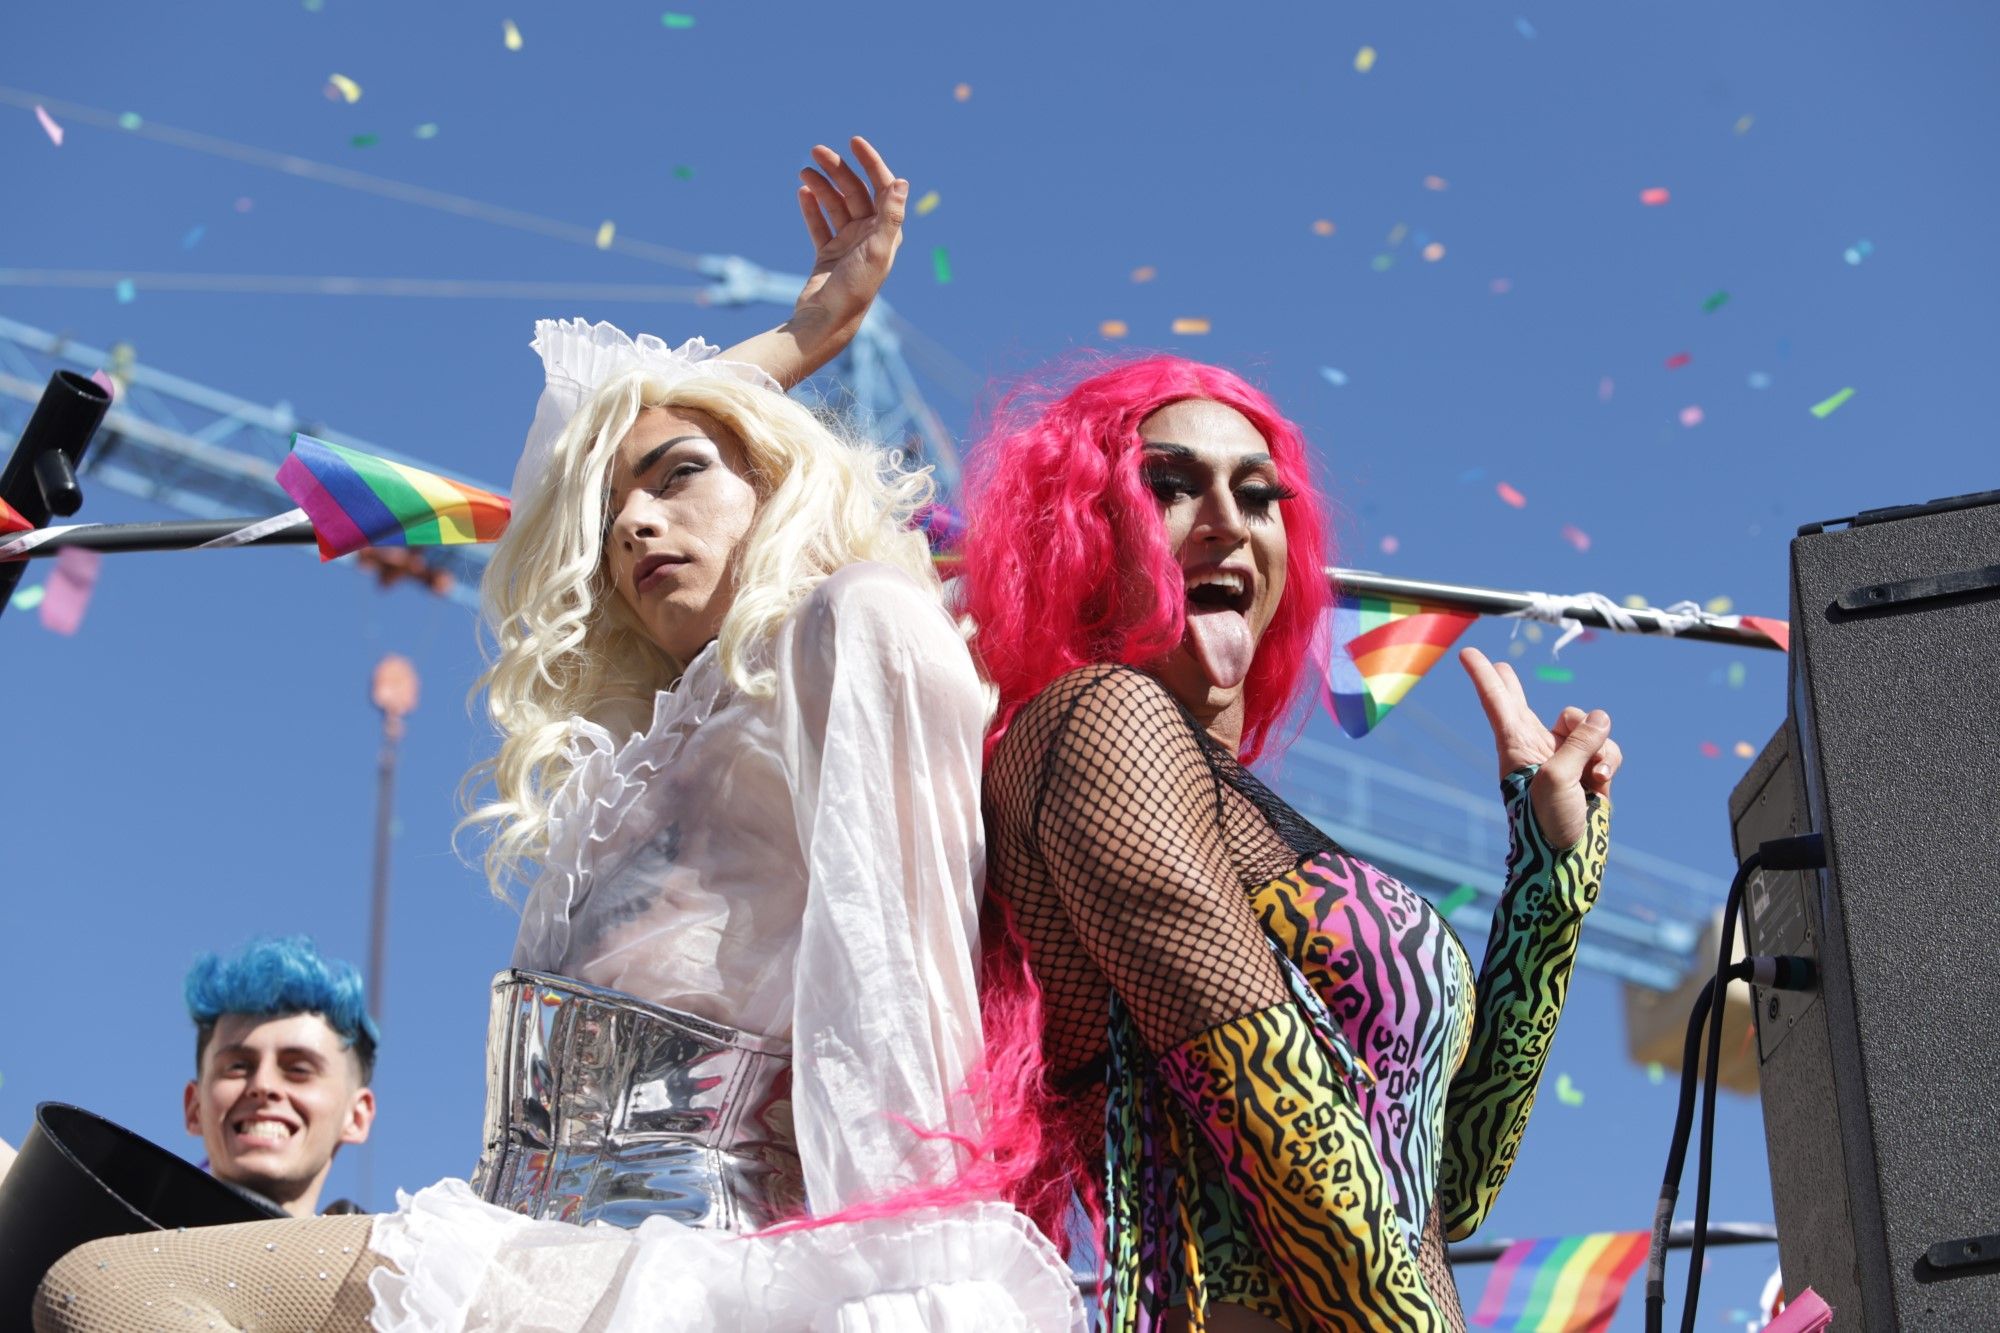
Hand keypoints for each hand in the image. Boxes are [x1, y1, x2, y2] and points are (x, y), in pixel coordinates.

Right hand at [793, 136, 907, 338]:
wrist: (828, 320)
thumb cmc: (856, 288)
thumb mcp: (877, 250)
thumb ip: (890, 216)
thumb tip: (902, 181)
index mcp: (885, 233)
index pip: (882, 188)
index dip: (871, 163)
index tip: (854, 142)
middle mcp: (868, 236)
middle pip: (855, 192)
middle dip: (837, 169)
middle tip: (816, 150)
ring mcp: (847, 245)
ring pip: (835, 205)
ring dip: (821, 185)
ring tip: (804, 170)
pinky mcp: (827, 254)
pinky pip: (819, 224)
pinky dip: (811, 207)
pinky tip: (802, 191)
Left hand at [1459, 647, 1621, 849]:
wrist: (1568, 860)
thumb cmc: (1548, 822)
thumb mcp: (1558, 778)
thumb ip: (1578, 742)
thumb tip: (1600, 717)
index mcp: (1516, 747)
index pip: (1498, 703)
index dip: (1484, 676)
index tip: (1468, 653)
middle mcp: (1536, 747)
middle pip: (1524, 705)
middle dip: (1514, 686)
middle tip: (1502, 668)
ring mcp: (1563, 757)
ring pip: (1586, 725)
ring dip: (1596, 743)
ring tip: (1592, 775)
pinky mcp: (1588, 770)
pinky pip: (1606, 747)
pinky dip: (1609, 759)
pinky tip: (1602, 781)